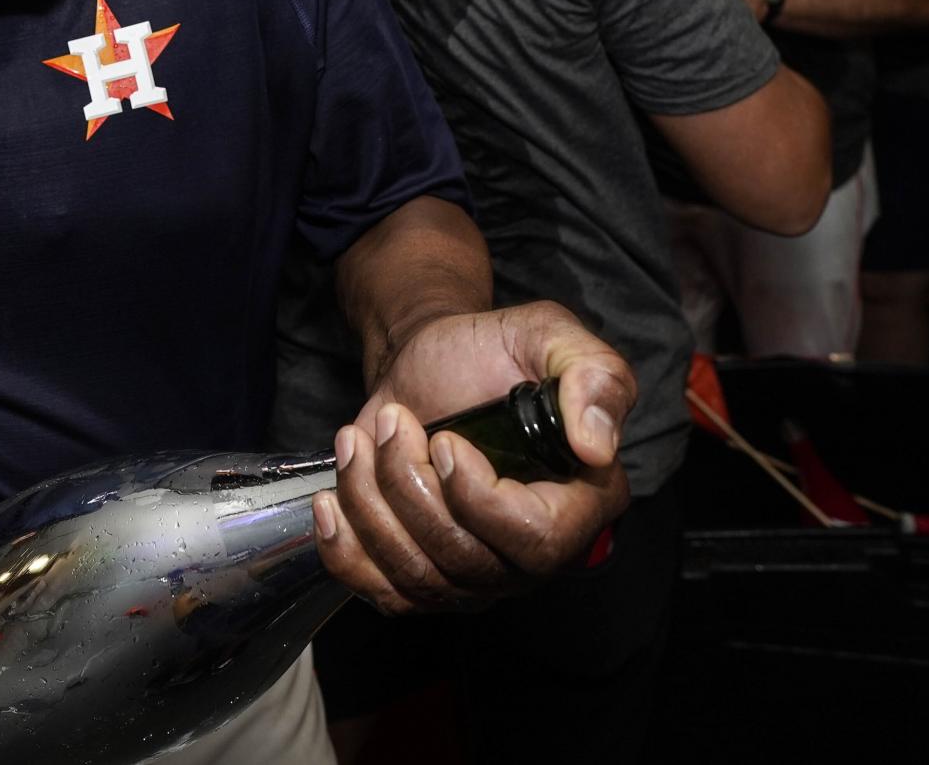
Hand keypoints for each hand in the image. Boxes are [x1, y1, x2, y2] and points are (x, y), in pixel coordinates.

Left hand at [316, 304, 634, 614]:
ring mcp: (476, 572)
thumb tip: (596, 446)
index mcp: (581, 500)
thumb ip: (593, 375)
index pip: (537, 541)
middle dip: (409, 487)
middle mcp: (534, 550)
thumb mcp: (549, 335)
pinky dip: (344, 550)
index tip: (444, 441)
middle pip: (465, 562)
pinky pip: (381, 592)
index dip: (479, 499)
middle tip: (394, 422)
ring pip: (415, 577)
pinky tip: (332, 499)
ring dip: (370, 501)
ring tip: (360, 439)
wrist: (428, 365)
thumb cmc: (489, 351)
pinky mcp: (422, 576)